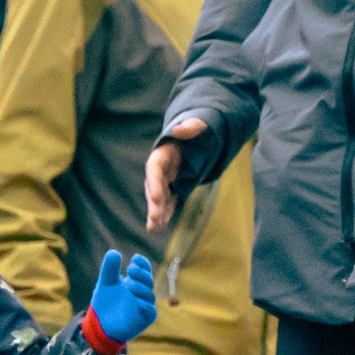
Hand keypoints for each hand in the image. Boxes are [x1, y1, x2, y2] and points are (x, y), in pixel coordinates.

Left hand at [88, 250, 157, 344]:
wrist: (99, 324)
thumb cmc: (105, 303)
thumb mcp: (105, 283)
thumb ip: (109, 269)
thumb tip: (114, 252)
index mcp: (135, 282)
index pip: (144, 270)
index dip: (142, 263)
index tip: (135, 258)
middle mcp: (142, 293)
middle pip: (148, 280)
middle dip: (141, 274)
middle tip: (130, 269)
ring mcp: (145, 306)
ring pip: (149, 295)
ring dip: (141, 288)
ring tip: (129, 285)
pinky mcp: (145, 319)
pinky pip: (150, 311)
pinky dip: (145, 305)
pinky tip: (137, 301)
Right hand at [144, 115, 208, 232]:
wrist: (200, 139)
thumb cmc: (198, 132)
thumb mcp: (198, 126)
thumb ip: (190, 128)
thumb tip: (179, 130)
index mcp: (163, 153)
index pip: (154, 167)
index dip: (153, 182)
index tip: (155, 196)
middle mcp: (161, 168)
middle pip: (154, 186)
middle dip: (155, 203)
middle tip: (156, 218)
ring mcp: (166, 179)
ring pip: (158, 197)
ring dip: (157, 212)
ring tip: (154, 228)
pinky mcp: (173, 187)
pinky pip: (168, 201)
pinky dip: (165, 213)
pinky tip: (162, 225)